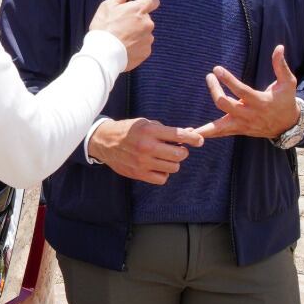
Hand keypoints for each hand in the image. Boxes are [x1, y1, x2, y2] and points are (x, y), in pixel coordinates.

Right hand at [87, 0, 157, 68]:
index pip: (152, 0)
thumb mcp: (107, 7)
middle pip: (146, 18)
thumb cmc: (104, 29)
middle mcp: (147, 23)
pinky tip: (124, 47)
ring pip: (145, 33)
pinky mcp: (146, 52)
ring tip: (122, 39)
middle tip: (122, 26)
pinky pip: (143, 46)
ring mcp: (148, 39)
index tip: (138, 6)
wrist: (103, 55)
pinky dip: (136, 46)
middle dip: (137, 21)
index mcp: (139, 10)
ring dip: (137, 34)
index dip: (146, 2)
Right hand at [88, 118, 204, 184]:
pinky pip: (162, 179)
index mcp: (149, 131)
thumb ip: (166, 130)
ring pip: (173, 168)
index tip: (199, 141)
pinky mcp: (139, 174)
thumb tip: (190, 134)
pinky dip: (163, 174)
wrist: (105, 141)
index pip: (179, 135)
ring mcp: (143, 162)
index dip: (193, 139)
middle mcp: (147, 146)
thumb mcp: (146, 124)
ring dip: (173, 163)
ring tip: (164, 158)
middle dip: (182, 151)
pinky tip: (157, 167)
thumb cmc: (128, 131)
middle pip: (179, 154)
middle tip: (177, 149)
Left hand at [197, 45, 299, 138]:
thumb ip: (281, 66)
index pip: (241, 91)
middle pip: (225, 104)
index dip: (228, 80)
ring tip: (186, 129)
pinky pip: (220, 133)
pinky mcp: (237, 130)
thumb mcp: (288, 83)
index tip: (216, 69)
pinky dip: (206, 134)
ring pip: (219, 127)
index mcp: (260, 102)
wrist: (288, 125)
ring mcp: (242, 124)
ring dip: (203, 128)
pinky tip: (191, 134)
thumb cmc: (286, 101)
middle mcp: (249, 115)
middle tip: (210, 76)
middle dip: (215, 90)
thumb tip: (279, 47)